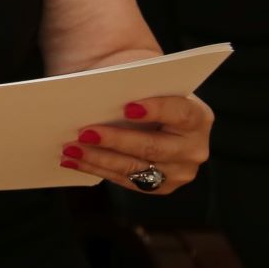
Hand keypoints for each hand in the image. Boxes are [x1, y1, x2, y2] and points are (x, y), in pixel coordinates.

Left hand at [60, 94, 212, 194]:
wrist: (147, 106)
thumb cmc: (142, 88)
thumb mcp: (143, 81)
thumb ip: (131, 86)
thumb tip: (96, 96)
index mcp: (198, 116)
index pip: (180, 113)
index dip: (156, 110)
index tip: (127, 107)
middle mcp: (194, 148)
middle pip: (153, 146)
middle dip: (116, 141)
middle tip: (85, 132)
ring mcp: (179, 171)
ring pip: (135, 167)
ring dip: (98, 158)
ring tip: (71, 148)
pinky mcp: (160, 186)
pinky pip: (124, 179)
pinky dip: (96, 168)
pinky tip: (73, 161)